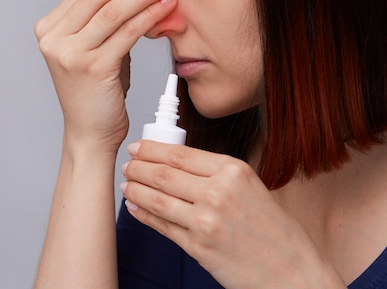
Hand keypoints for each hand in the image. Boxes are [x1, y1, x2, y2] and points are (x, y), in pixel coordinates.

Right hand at [34, 0, 177, 152]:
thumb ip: (108, 22)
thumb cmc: (96, 92)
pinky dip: (148, 16)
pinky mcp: (92, 67)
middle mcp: (54, 39)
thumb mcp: (93, 50)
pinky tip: (165, 9)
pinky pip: (126, 32)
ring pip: (113, 10)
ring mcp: (70, 53)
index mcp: (48, 30)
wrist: (90, 133)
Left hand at [120, 141, 345, 288]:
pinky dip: (144, 214)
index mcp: (232, 170)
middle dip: (138, 168)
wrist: (291, 271)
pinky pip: (162, 226)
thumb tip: (175, 163)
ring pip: (157, 199)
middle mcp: (218, 192)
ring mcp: (206, 221)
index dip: (151, 149)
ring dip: (135, 189)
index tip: (138, 147)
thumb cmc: (274, 230)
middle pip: (163, 174)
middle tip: (127, 165)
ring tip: (126, 184)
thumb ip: (215, 174)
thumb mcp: (250, 186)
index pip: (179, 153)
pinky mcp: (198, 247)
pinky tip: (136, 207)